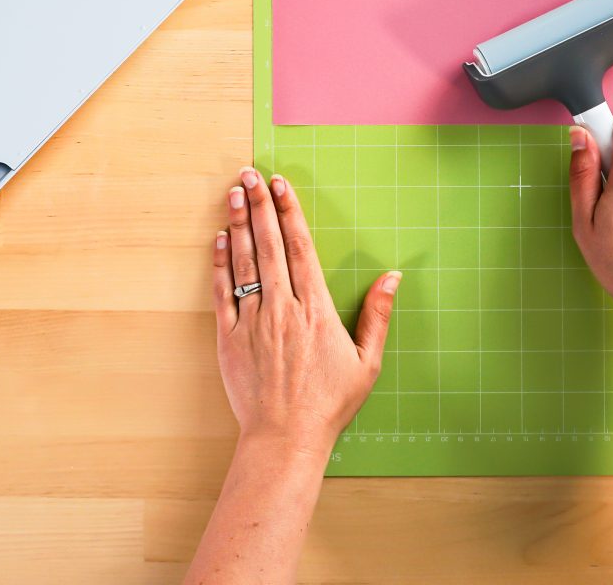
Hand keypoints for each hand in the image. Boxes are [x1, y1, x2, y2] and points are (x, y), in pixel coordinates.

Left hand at [212, 167, 400, 455]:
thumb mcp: (367, 362)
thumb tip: (392, 277)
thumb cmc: (329, 403)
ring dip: (239, 223)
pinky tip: (220, 238)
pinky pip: (222, 293)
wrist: (286, 438)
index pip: (301, 247)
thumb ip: (378, 315)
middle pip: (269, 244)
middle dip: (261, 205)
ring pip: (244, 262)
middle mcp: (283, 307)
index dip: (290, 212)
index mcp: (316, 309)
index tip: (282, 185)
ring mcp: (253, 321)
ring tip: (234, 193)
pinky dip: (220, 263)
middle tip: (251, 174)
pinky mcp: (229, 338)